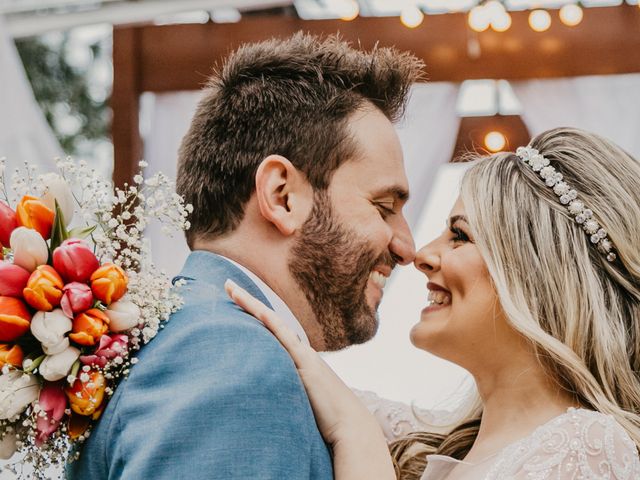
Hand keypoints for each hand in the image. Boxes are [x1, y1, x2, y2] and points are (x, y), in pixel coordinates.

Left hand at [225, 279, 395, 479]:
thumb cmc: (326, 419)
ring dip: (252, 306)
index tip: (236, 299)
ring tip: (232, 289)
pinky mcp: (306, 365)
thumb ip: (285, 394)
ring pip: (273, 323)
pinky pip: (286, 340)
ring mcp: (302, 355)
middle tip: (227, 284)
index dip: (254, 314)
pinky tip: (260, 312)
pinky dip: (273, 324)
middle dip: (247, 302)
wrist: (350, 426)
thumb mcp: (301, 402)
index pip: (271, 330)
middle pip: (268, 320)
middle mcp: (299, 351)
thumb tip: (267, 400)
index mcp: (297, 359)